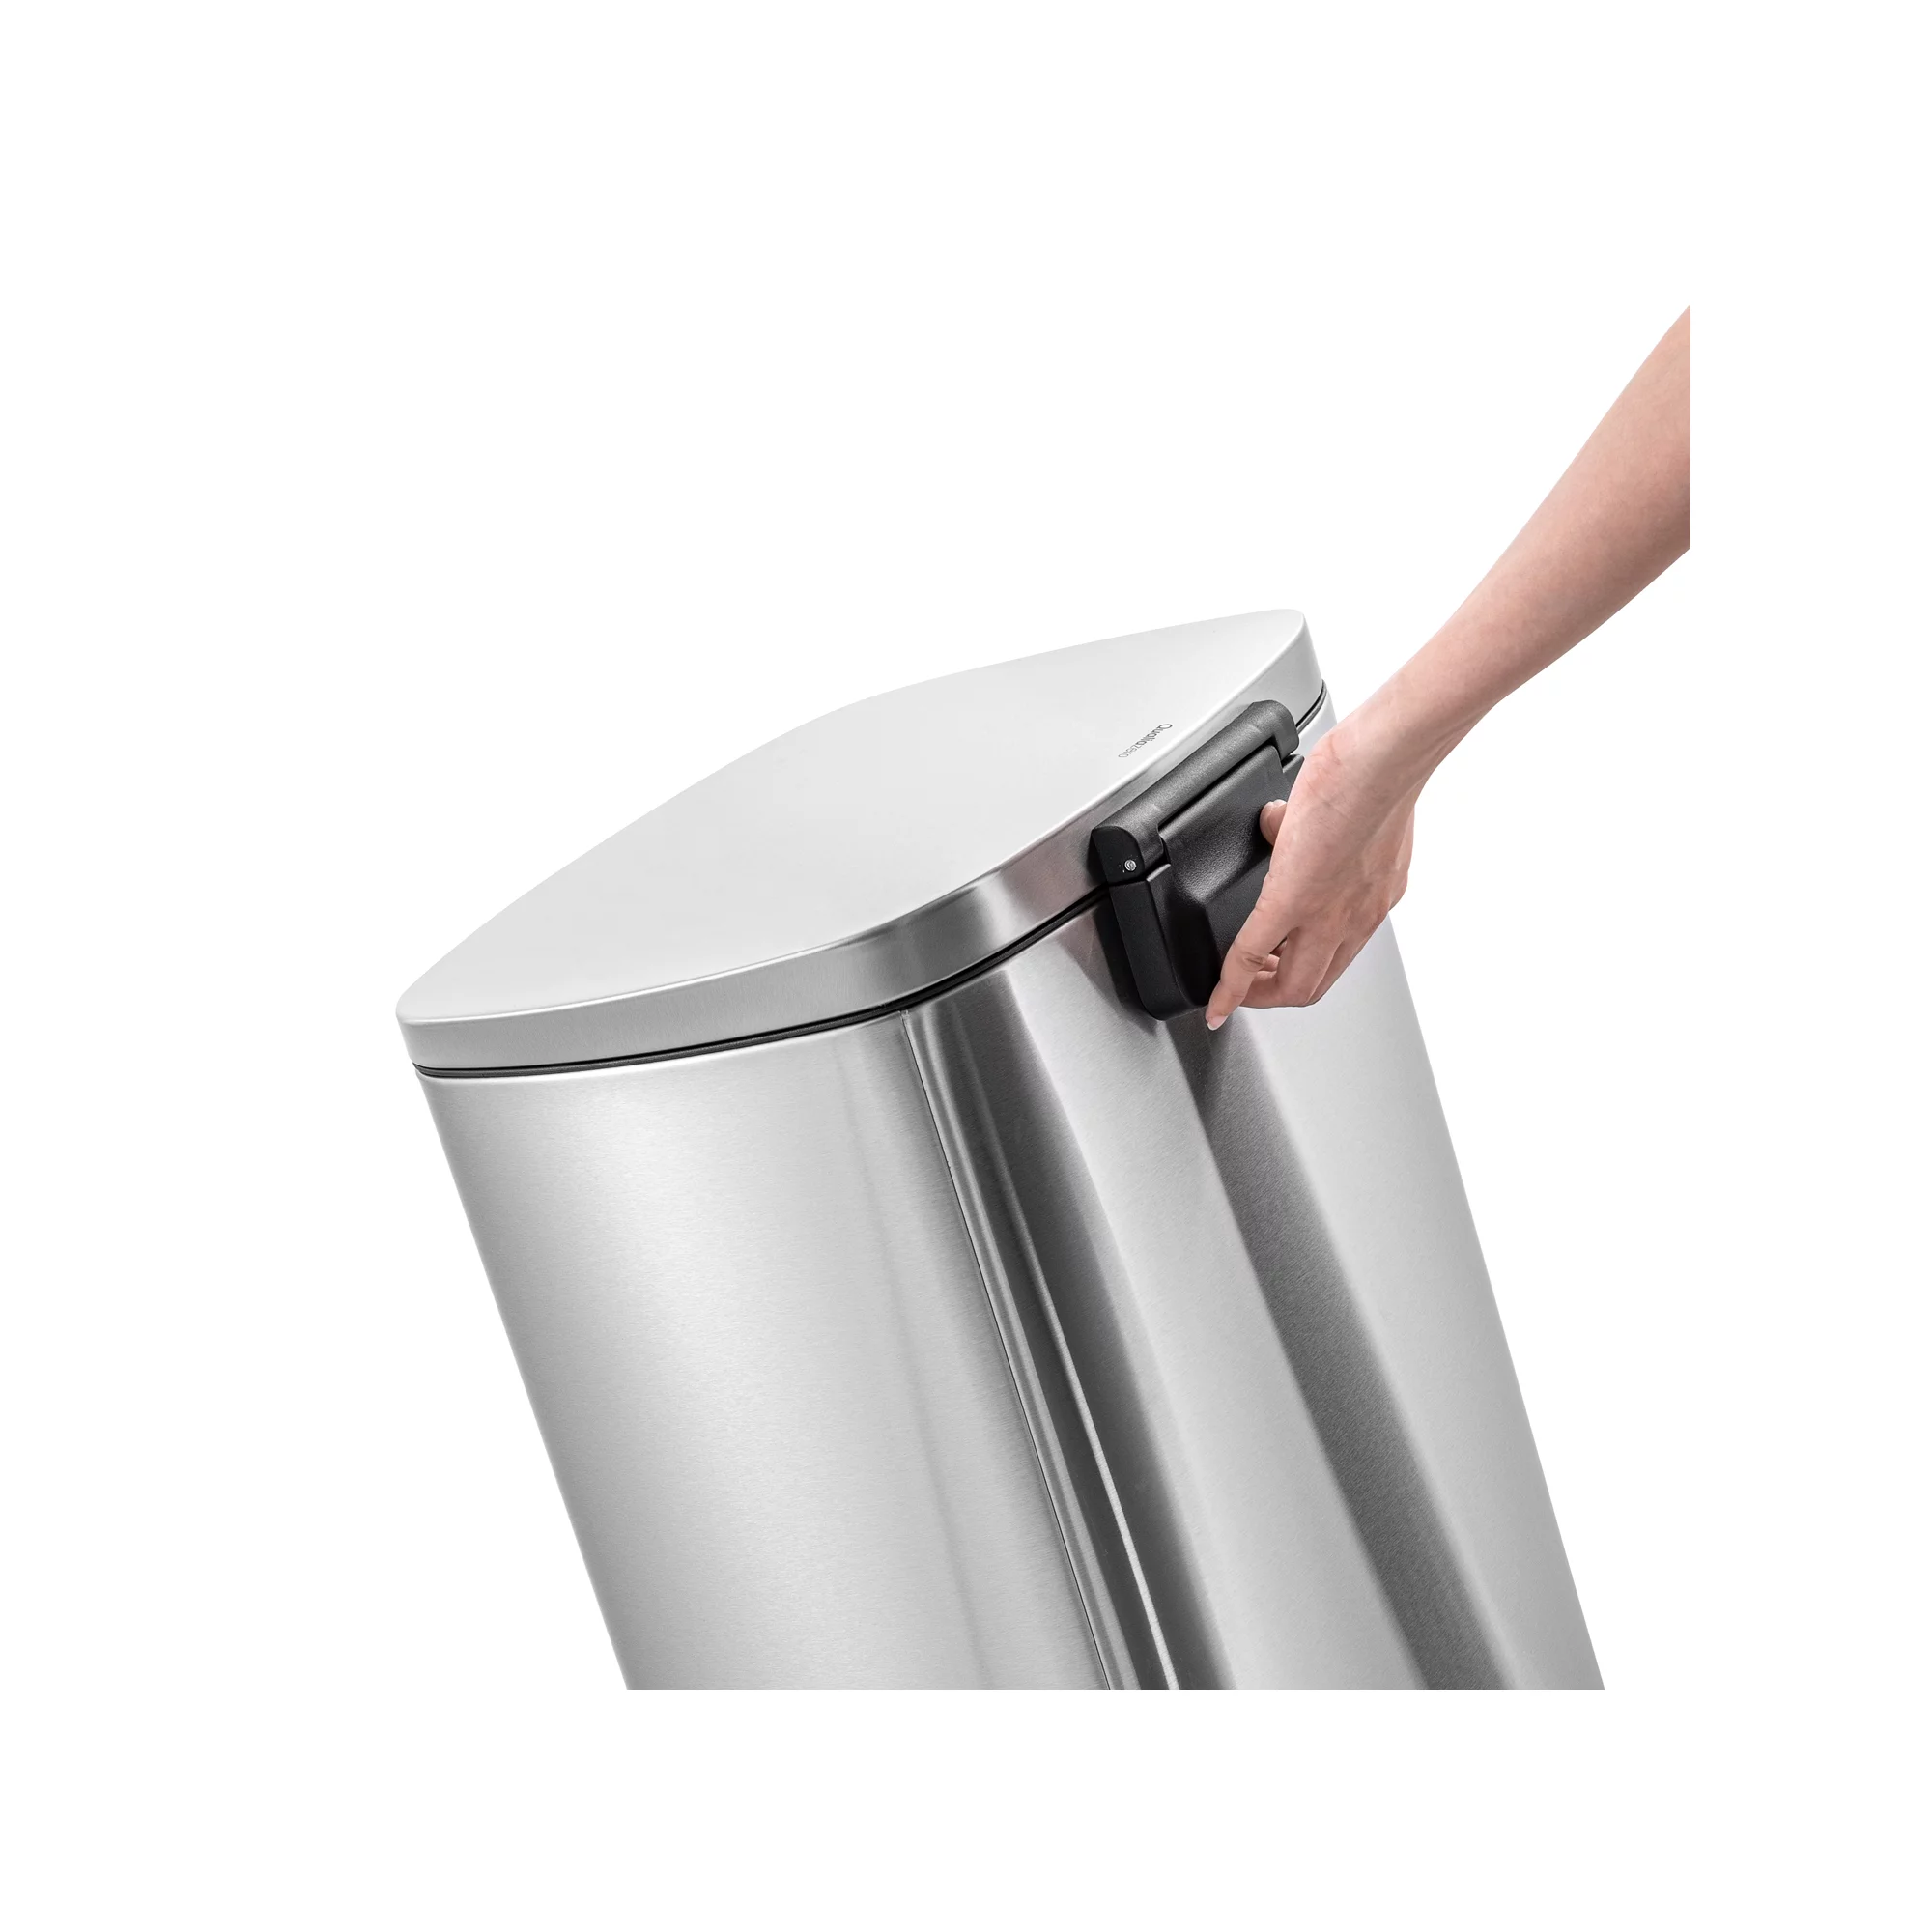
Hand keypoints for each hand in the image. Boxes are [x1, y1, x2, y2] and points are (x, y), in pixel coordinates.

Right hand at [1204, 718, 1420, 1025]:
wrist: (1382, 759)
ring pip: (1292, 984)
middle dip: (1275, 993)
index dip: (1302, 970)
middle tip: (1250, 986)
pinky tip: (1215, 997)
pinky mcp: (1292, 900)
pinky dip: (1229, 985)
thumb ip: (1313, 823)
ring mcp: (1327, 914)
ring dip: (1257, 992)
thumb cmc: (1377, 771)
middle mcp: (1357, 916)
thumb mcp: (1349, 810)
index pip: (1336, 955)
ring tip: (1234, 987)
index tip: (1276, 972)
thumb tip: (1278, 819)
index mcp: (1372, 896)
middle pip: (1313, 984)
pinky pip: (1250, 953)